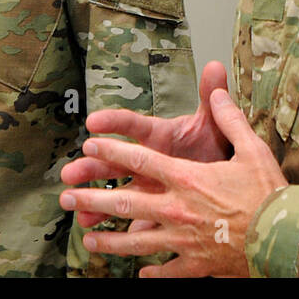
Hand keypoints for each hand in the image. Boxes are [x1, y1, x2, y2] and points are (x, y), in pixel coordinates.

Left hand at [59, 87, 287, 276]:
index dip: (111, 149)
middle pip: (125, 203)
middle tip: (65, 198)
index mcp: (187, 178)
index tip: (89, 143)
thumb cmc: (270, 194)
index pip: (140, 159)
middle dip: (91, 198)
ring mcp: (183, 240)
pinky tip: (141, 273)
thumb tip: (217, 86)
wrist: (286, 239)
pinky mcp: (196, 265)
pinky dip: (153, 272)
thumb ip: (229, 117)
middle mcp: (177, 209)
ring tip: (88, 237)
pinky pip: (167, 270)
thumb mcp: (252, 148)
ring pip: (136, 242)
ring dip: (109, 240)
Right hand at [62, 61, 231, 227]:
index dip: (113, 123)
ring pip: (117, 192)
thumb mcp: (214, 121)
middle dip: (91, 167)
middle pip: (114, 161)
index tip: (93, 122)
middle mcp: (147, 159)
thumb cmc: (216, 145)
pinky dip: (119, 229)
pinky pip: (136, 220)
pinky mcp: (155, 208)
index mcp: (158, 136)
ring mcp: (148, 185)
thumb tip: (215, 65)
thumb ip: (212, 95)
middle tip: (70, 173)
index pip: (133, 125)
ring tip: (75, 207)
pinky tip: (99, 233)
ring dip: (95, 200)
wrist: (228, 177)